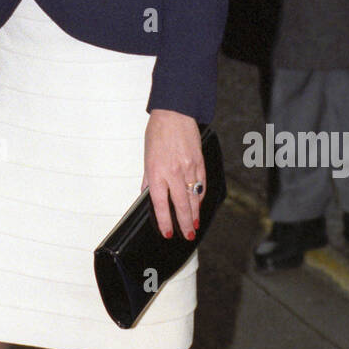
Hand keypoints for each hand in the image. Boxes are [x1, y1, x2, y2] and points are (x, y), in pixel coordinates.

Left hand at [141, 108, 203, 240]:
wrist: (175, 113)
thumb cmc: (158, 132)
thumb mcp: (147, 156)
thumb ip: (148, 178)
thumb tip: (147, 194)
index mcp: (157, 172)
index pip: (160, 204)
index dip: (164, 221)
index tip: (167, 232)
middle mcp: (173, 173)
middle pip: (180, 205)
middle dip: (184, 224)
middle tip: (187, 235)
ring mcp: (189, 168)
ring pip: (193, 198)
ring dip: (194, 214)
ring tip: (194, 226)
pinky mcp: (199, 162)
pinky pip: (202, 185)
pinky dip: (200, 197)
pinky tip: (199, 205)